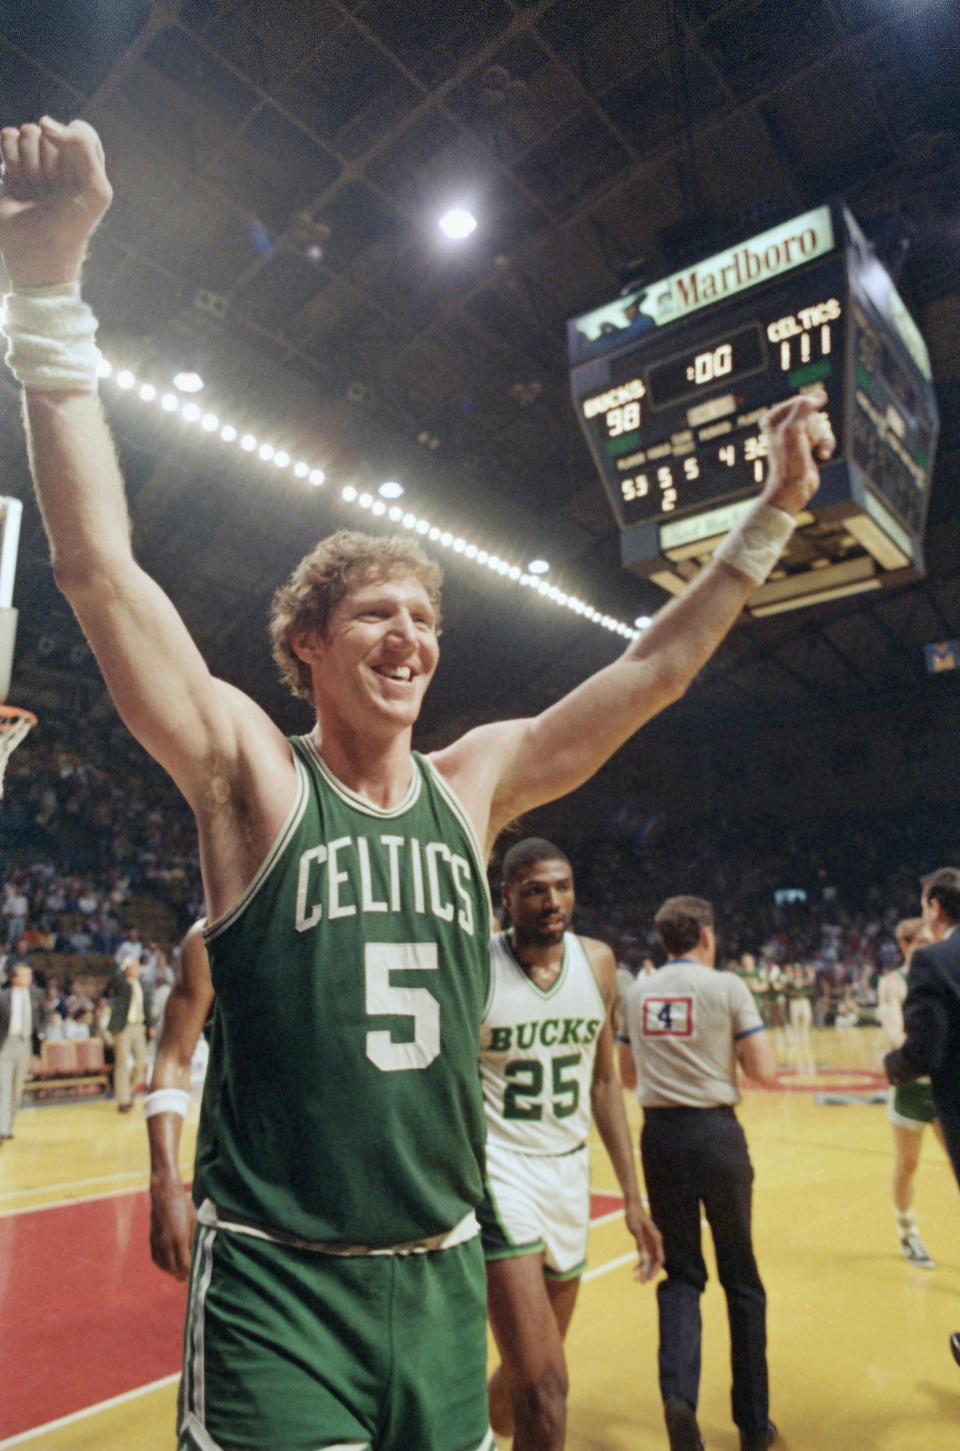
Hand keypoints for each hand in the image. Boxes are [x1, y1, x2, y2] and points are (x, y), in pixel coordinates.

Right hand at [0, 117, 111, 286]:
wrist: (37, 254)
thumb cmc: (71, 226)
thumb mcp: (95, 191)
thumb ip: (84, 148)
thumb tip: (44, 122)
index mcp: (87, 164)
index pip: (77, 131)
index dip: (70, 151)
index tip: (70, 178)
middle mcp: (62, 160)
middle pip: (50, 131)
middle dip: (48, 162)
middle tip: (50, 191)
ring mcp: (36, 161)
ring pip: (28, 132)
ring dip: (29, 163)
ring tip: (34, 189)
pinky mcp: (12, 166)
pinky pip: (8, 137)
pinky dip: (10, 157)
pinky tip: (17, 179)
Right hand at [149, 1176, 195, 1280]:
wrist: (165, 1194)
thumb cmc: (184, 1206)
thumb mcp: (194, 1221)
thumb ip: (194, 1238)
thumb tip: (196, 1252)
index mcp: (179, 1238)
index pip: (184, 1264)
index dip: (189, 1272)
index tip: (195, 1276)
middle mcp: (166, 1243)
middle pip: (173, 1268)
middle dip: (180, 1275)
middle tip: (187, 1279)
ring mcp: (157, 1241)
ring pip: (163, 1264)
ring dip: (170, 1271)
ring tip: (178, 1273)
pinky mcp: (152, 1238)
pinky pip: (155, 1257)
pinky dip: (162, 1264)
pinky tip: (167, 1265)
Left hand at [626, 1201, 663, 1282]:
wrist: (632, 1205)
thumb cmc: (635, 1216)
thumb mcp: (636, 1231)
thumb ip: (641, 1246)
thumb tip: (644, 1261)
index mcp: (656, 1240)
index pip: (660, 1259)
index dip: (655, 1270)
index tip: (648, 1279)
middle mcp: (655, 1243)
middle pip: (655, 1262)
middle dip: (649, 1273)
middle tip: (640, 1282)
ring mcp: (650, 1243)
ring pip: (650, 1261)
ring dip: (644, 1270)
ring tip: (636, 1279)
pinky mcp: (644, 1242)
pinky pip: (645, 1256)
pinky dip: (640, 1263)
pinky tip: (634, 1269)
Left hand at [759, 384, 835, 515]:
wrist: (794, 487)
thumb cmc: (789, 460)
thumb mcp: (793, 428)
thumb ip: (804, 406)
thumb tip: (820, 394)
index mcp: (772, 418)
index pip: (800, 401)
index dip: (806, 415)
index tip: (799, 432)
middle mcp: (783, 425)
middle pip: (812, 413)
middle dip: (816, 427)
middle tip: (807, 443)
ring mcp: (796, 435)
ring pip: (821, 424)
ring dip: (824, 438)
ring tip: (820, 451)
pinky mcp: (808, 445)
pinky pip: (825, 436)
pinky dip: (826, 445)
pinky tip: (822, 456)